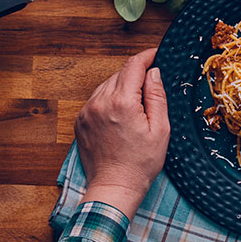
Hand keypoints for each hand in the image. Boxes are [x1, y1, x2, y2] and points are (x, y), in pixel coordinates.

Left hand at [74, 48, 169, 218]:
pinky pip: (97, 99)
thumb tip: (154, 72)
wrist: (114, 187)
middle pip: (120, 74)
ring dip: (122, 88)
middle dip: (136, 75)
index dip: (147, 56)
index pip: (133, 65)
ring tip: (136, 108)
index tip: (156, 54)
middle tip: (151, 90)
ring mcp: (87, 111)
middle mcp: (100, 102)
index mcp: (122, 102)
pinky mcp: (80, 121)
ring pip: (108, 85)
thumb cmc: (140, 163)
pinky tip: (120, 117)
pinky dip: (109, 100)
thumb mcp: (160, 129)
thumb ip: (157, 96)